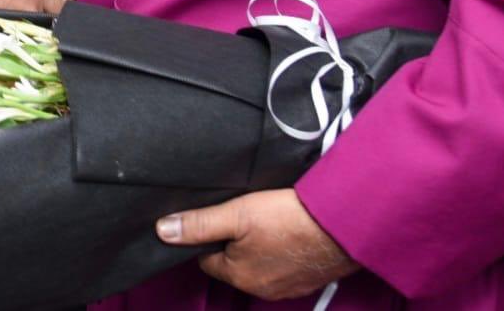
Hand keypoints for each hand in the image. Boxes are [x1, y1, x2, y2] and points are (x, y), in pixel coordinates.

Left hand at [156, 189, 357, 301]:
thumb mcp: (237, 214)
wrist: (340, 226)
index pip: (207, 259)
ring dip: (258, 246)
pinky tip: (287, 231)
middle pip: (232, 263)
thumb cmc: (287, 218)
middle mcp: (260, 288)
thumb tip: (162, 231)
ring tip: (266, 219)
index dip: (207, 236)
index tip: (216, 218)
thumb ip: (200, 224)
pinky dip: (281, 251)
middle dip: (233, 242)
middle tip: (243, 213)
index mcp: (238, 276)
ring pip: (258, 264)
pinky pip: (283, 266)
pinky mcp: (307, 278)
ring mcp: (286, 286)